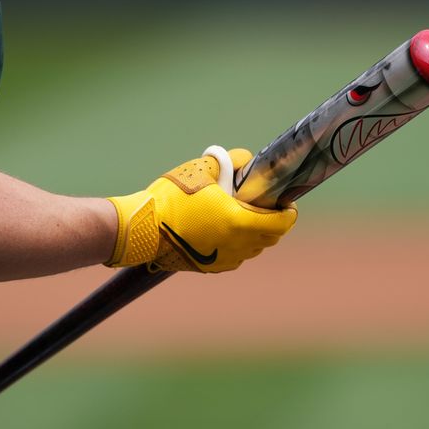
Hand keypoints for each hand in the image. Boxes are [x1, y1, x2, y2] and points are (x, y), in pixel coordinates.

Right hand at [106, 148, 296, 272]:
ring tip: (241, 216)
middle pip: (270, 238)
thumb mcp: (200, 169)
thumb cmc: (169, 198)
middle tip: (264, 206)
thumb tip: (246, 161)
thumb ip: (229, 161)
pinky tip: (223, 230)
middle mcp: (236, 245)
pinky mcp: (210, 268)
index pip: (281, 223)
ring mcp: (224, 259)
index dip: (288, 212)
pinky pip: (235, 257)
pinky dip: (238, 245)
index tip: (285, 203)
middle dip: (273, 222)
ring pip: (253, 249)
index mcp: (238, 221)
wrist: (140, 229)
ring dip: (255, 234)